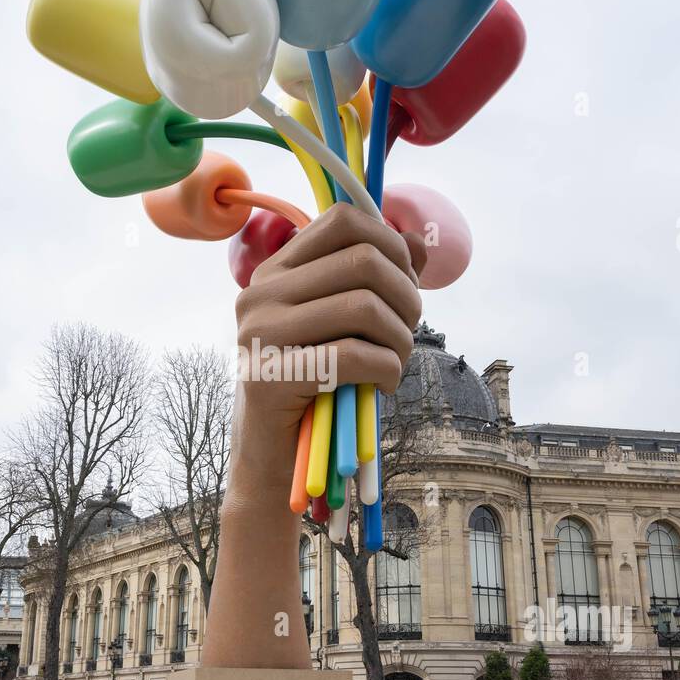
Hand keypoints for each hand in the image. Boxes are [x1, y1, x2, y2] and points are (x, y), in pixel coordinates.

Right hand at [233, 204, 426, 458]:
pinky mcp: (269, 376)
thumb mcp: (344, 326)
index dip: (391, 244)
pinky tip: (384, 384)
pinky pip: (354, 356)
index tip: (406, 282)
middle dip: (406, 297)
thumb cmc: (313, 388)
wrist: (272, 458)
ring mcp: (260, 333)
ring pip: (364, 306)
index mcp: (275, 271)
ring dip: (401, 338)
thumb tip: (419, 241)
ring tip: (397, 361)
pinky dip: (387, 369)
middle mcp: (260, 292)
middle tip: (409, 331)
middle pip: (363, 261)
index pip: (343, 221)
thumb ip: (377, 280)